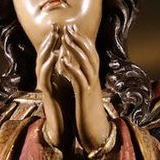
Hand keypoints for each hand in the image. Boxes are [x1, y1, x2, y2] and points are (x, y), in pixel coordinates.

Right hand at [35, 24, 66, 146]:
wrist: (62, 126)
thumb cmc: (65, 105)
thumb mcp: (68, 83)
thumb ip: (66, 70)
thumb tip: (71, 55)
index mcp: (53, 74)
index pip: (52, 52)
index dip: (57, 39)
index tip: (64, 26)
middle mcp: (46, 77)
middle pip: (44, 54)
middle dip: (50, 39)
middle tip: (56, 25)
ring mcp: (44, 85)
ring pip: (41, 63)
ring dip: (47, 49)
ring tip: (54, 36)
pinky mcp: (46, 93)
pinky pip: (45, 76)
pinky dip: (49, 65)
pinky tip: (54, 56)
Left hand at [56, 24, 113, 154]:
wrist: (97, 133)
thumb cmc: (89, 114)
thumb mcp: (87, 94)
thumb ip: (84, 81)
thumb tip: (79, 70)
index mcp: (94, 79)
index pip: (90, 54)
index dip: (81, 40)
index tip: (72, 29)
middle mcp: (95, 80)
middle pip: (89, 55)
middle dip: (77, 40)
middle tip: (67, 27)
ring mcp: (91, 87)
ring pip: (85, 63)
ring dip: (74, 49)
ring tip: (64, 38)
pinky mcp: (85, 96)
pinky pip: (78, 79)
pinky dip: (71, 68)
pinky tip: (62, 60)